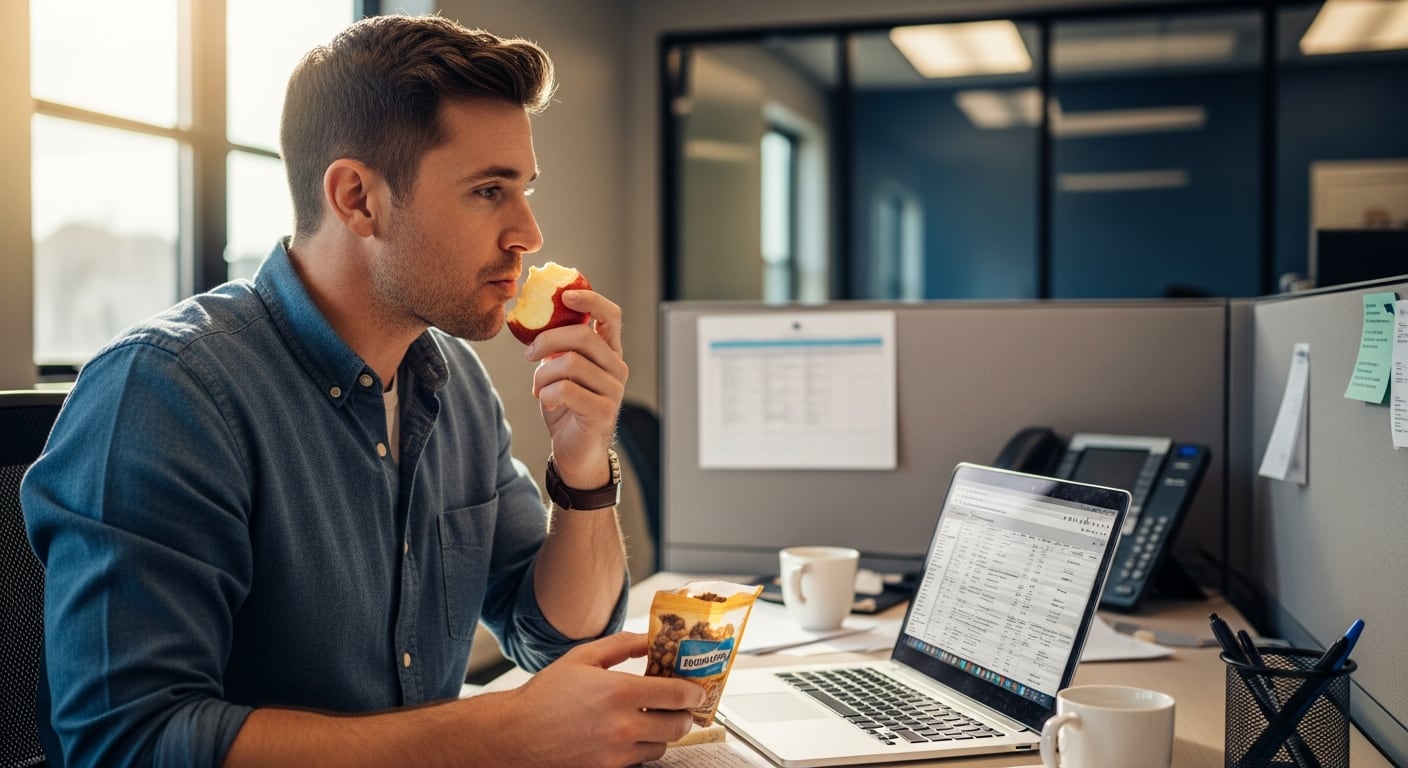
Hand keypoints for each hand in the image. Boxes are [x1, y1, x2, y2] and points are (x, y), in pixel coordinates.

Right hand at [492, 632, 703, 766]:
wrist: (516, 735)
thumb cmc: (545, 696)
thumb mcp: (583, 658)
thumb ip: (621, 645)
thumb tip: (650, 639)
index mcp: (619, 692)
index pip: (677, 695)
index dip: (694, 691)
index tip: (696, 688)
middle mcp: (623, 726)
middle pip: (678, 725)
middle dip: (684, 713)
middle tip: (679, 704)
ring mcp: (617, 752)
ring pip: (662, 745)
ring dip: (664, 731)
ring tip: (652, 717)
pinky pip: (642, 760)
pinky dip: (643, 747)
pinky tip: (631, 733)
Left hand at [524, 289, 627, 486]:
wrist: (576, 452)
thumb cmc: (567, 409)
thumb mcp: (561, 372)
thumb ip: (558, 348)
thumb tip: (535, 321)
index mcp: (609, 352)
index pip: (610, 316)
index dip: (590, 300)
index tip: (564, 296)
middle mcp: (617, 367)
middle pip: (583, 336)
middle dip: (547, 340)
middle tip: (529, 354)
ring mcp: (613, 390)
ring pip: (570, 363)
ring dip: (543, 375)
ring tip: (539, 389)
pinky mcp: (603, 411)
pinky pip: (566, 389)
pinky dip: (547, 393)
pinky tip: (547, 403)